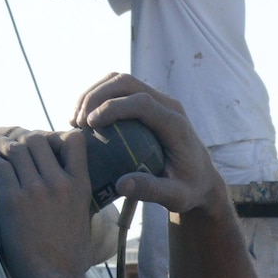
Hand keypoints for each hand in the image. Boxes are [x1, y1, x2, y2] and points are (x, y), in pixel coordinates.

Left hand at [0, 126, 94, 277]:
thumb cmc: (69, 260)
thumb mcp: (82, 220)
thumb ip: (76, 201)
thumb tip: (69, 196)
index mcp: (80, 186)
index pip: (73, 140)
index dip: (53, 133)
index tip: (39, 137)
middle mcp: (60, 182)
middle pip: (37, 139)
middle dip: (19, 133)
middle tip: (4, 135)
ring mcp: (37, 190)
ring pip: (16, 148)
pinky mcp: (14, 200)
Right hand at [70, 73, 224, 217]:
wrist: (202, 178)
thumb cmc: (189, 189)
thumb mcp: (175, 197)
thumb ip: (151, 190)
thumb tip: (121, 184)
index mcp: (175, 124)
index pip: (142, 103)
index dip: (113, 107)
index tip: (89, 124)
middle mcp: (167, 105)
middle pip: (126, 82)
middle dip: (96, 96)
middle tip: (76, 123)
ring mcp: (157, 101)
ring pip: (120, 81)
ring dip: (93, 94)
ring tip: (75, 121)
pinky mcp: (148, 103)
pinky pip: (119, 90)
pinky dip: (97, 98)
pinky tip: (83, 121)